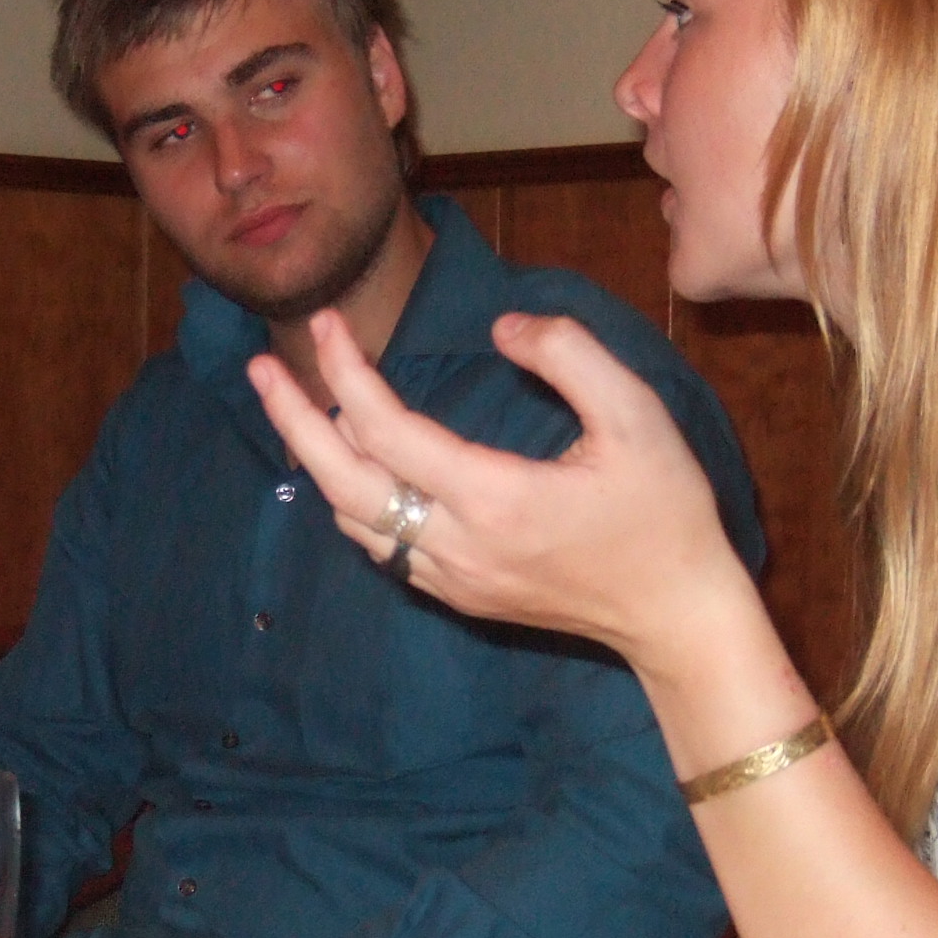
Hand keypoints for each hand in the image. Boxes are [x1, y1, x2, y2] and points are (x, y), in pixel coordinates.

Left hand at [246, 307, 749, 663]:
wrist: (677, 616)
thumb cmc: (666, 512)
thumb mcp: (639, 415)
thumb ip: (569, 354)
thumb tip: (502, 329)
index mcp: (494, 498)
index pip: (386, 429)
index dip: (345, 369)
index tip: (328, 322)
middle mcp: (458, 545)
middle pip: (341, 483)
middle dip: (292, 420)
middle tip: (260, 368)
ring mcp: (453, 578)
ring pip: (352, 521)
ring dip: (318, 462)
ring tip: (298, 406)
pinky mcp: (459, 595)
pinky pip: (382, 546)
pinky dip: (352, 500)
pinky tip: (352, 465)